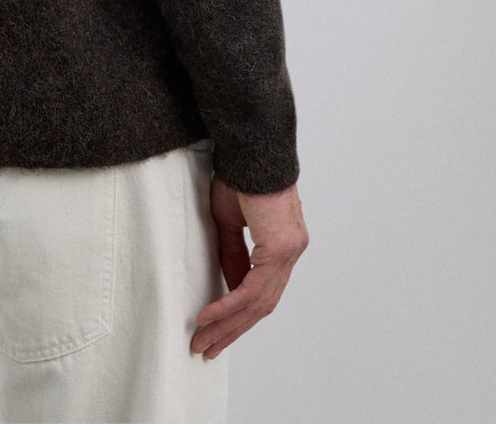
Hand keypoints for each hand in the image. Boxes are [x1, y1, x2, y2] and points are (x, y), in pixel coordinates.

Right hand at [190, 176, 308, 357]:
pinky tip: (209, 317)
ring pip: (258, 303)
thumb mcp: (230, 220)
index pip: (264, 290)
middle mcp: (292, 251)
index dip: (239, 313)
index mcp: (283, 244)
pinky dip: (229, 305)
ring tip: (203, 340)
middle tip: (208, 348)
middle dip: (232, 329)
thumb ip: (233, 254)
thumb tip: (230, 285)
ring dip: (228, 324)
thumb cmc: (240, 174)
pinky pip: (252, 288)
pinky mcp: (279, 248)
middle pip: (262, 305)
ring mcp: (289, 251)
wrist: (251, 147)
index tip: (216, 329)